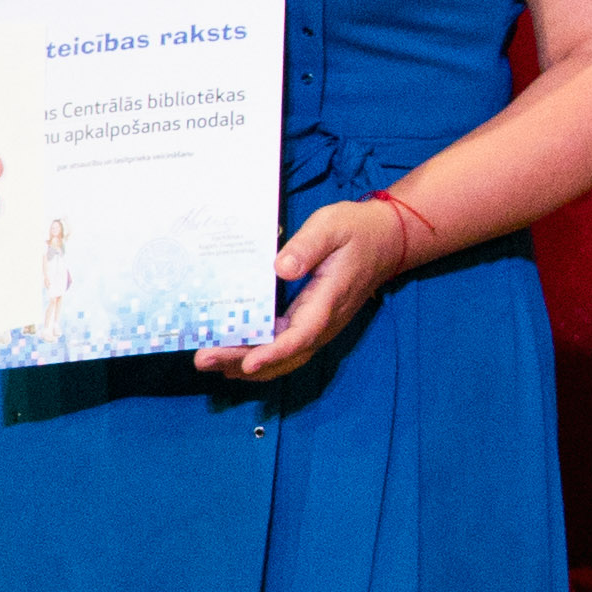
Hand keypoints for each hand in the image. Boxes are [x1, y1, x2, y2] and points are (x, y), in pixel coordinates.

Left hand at [200, 196, 423, 385]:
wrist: (386, 239)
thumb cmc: (357, 230)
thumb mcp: (332, 226)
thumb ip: (307, 246)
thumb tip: (281, 268)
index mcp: (328, 299)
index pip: (300, 335)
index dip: (273, 351)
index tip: (246, 362)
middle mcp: (324, 321)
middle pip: (284, 354)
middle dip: (242, 361)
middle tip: (204, 360)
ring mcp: (319, 326)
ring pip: (284, 357)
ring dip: (246, 365)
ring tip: (209, 362)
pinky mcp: (312, 323)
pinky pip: (286, 348)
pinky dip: (259, 358)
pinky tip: (232, 359)